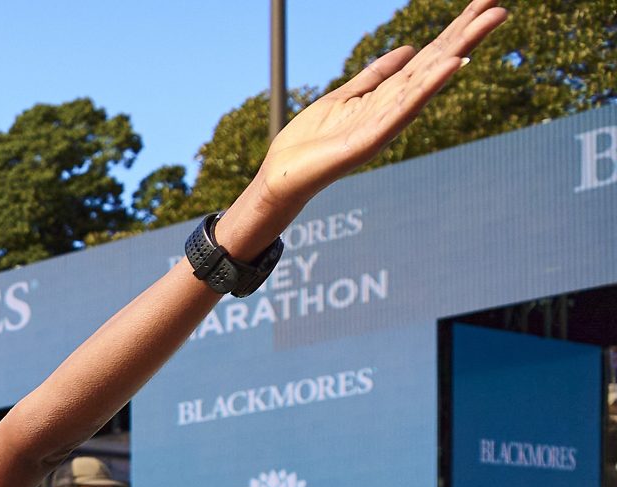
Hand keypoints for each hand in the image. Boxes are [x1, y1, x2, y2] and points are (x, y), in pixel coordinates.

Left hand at [246, 0, 502, 217]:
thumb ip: (375, 74)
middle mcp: (394, 106)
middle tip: (500, 7)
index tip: (483, 3)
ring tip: (484, 26)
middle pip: (436, 63)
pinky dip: (427, 86)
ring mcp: (385, 122)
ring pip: (427, 81)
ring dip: (456, 53)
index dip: (455, 30)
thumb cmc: (311, 139)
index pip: (429, 55)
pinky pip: (403, 108)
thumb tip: (408, 49)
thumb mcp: (344, 95)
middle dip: (467, 35)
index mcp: (388, 94)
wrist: (282, 174)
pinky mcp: (370, 139)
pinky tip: (451, 65)